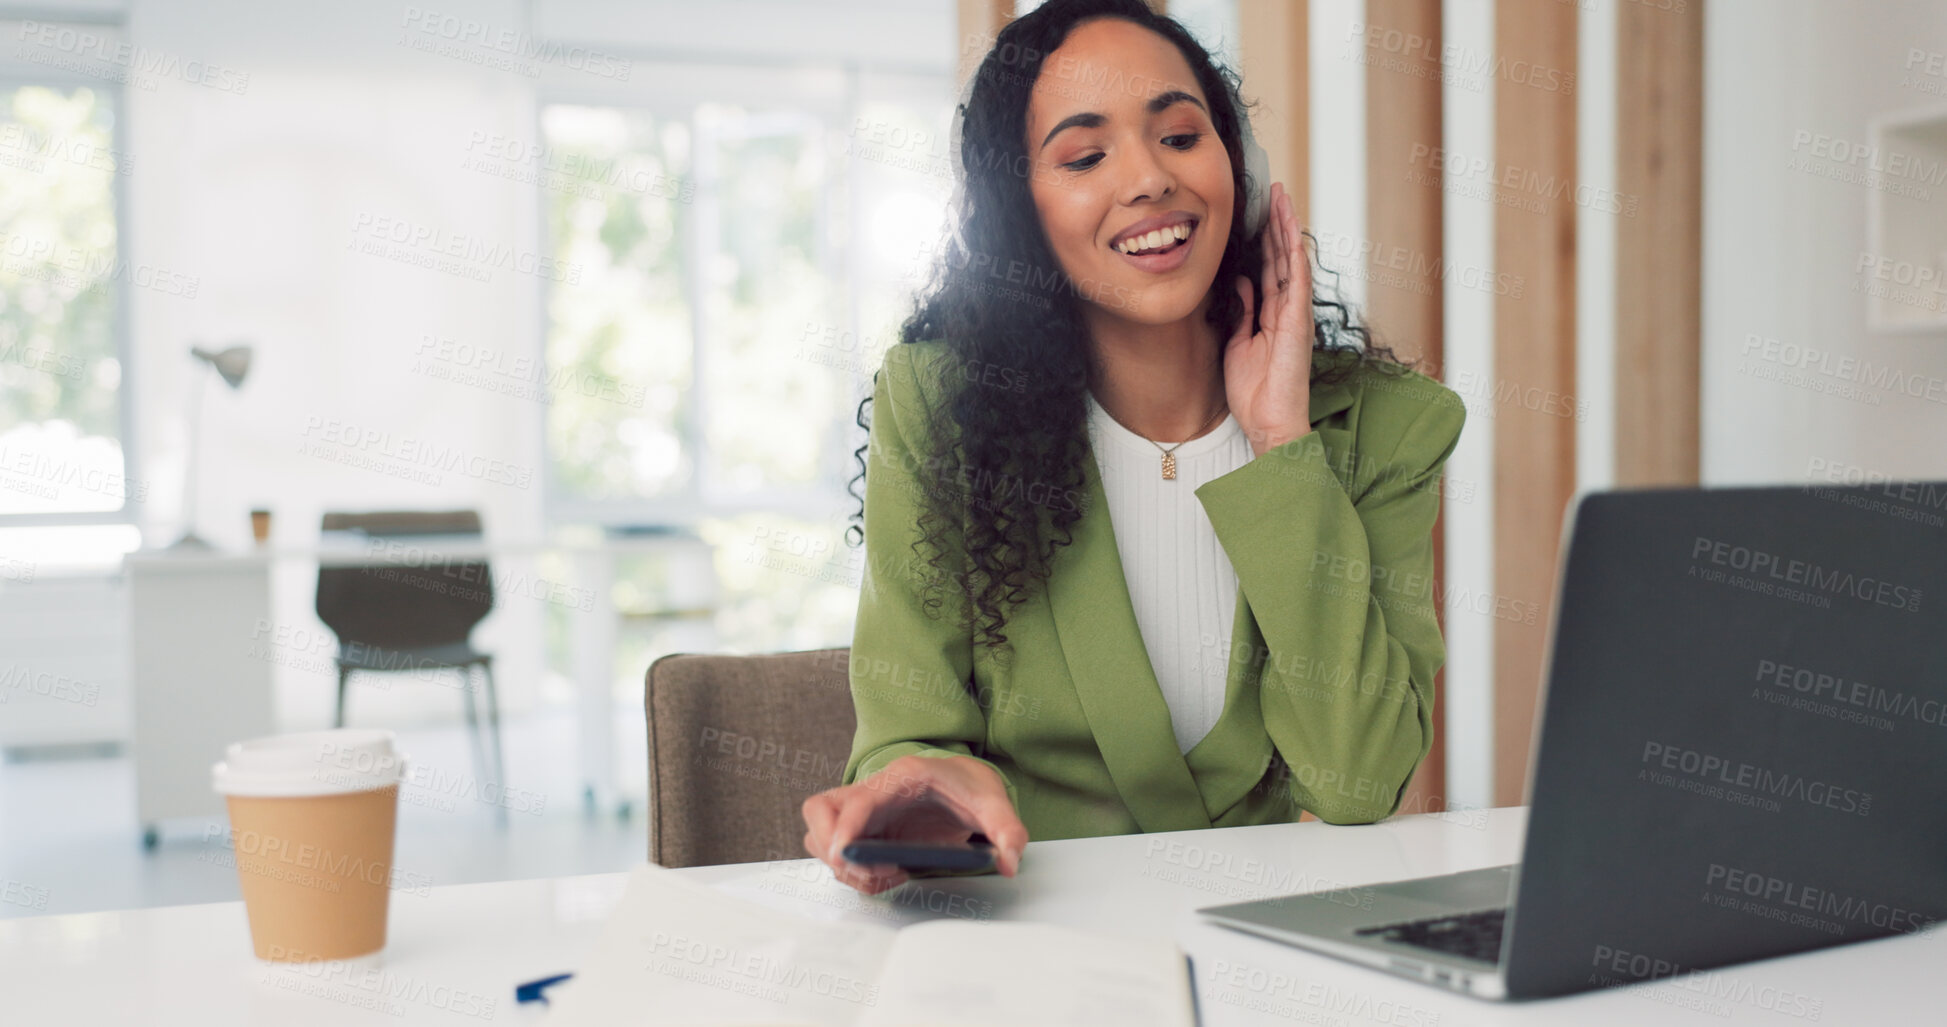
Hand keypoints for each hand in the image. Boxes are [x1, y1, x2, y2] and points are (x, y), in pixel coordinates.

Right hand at [801, 754, 1027, 894]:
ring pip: (821, 835)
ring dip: (844, 865)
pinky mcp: (865, 831)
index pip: (856, 800)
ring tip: (886, 875)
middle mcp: (873, 791)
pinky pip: (838, 853)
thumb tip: (1009, 861)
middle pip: (819, 811)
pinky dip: (854, 873)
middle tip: (867, 870)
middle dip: (831, 847)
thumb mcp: (995, 804)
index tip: (846, 858)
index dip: (844, 830)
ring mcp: (865, 812)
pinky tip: (889, 876)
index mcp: (901, 776)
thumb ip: (1007, 830)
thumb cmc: (971, 787)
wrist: (966, 783)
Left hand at [1225, 181, 1313, 457]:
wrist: (1269, 422)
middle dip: (1277, 224)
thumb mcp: (1238, 343)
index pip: (1270, 269)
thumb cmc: (1255, 392)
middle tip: (1273, 190)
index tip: (1259, 212)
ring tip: (1282, 198)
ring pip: (1291, 262)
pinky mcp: (1298, 324)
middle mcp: (1287, 311)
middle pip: (1282, 258)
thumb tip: (1241, 282)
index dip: (1265, 240)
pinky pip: (1297, 284)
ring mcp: (1295, 315)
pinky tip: (1291, 233)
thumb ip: (1242, 312)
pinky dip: (1294, 257)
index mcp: (1273, 316)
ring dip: (1287, 229)